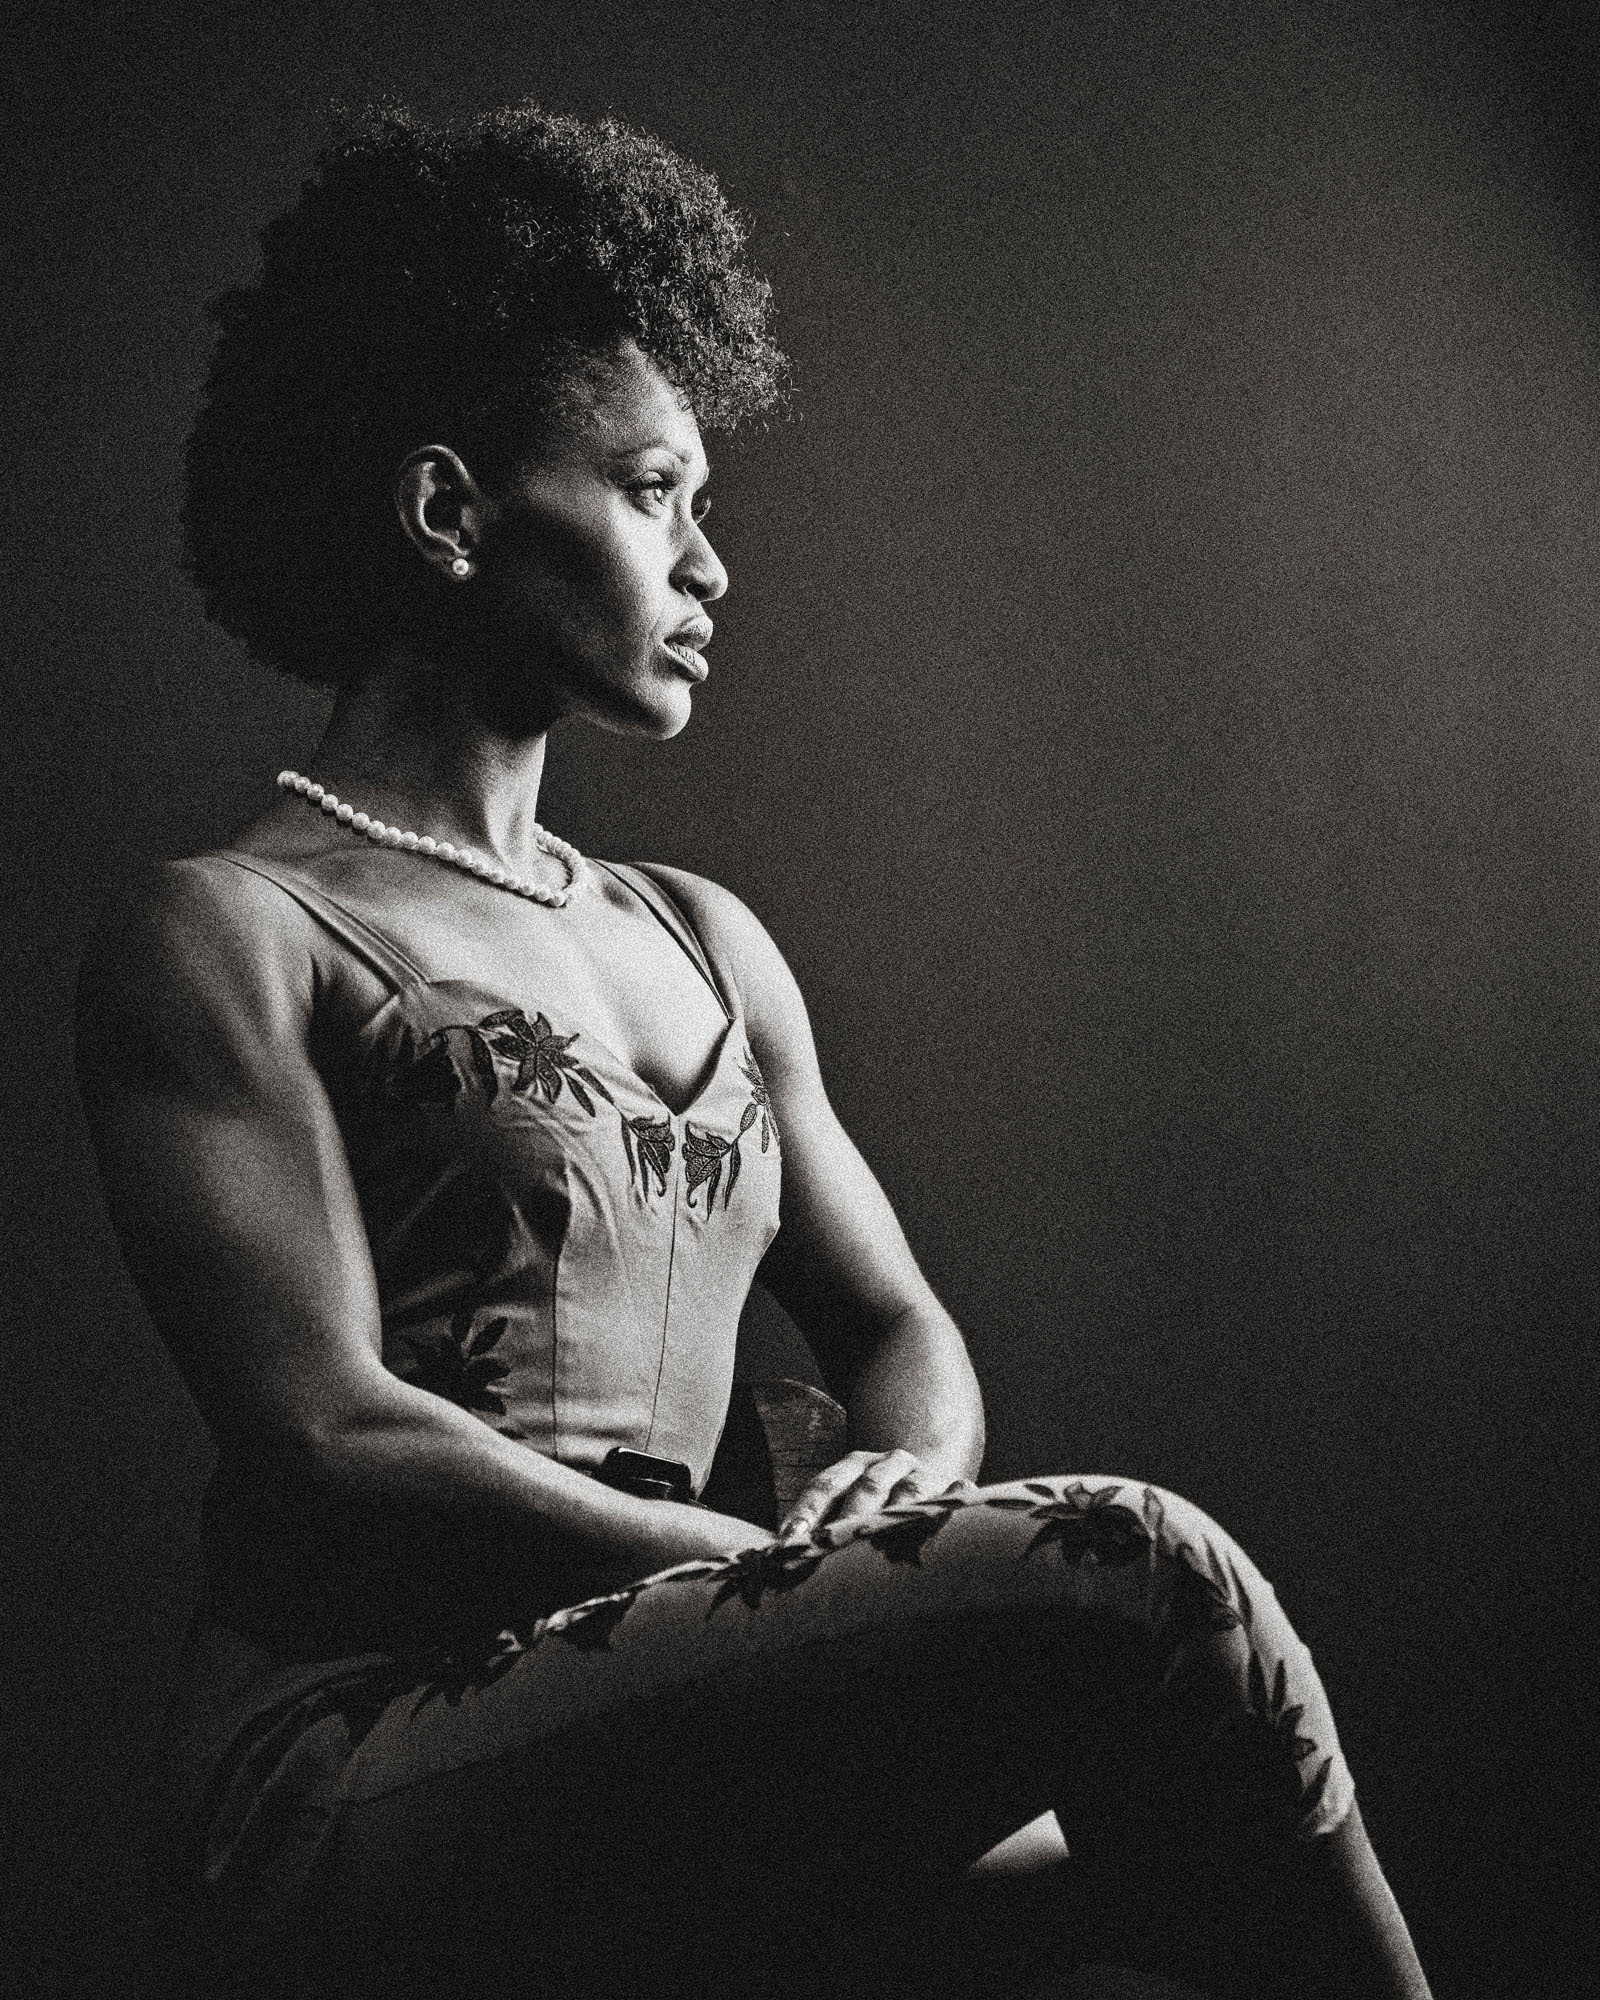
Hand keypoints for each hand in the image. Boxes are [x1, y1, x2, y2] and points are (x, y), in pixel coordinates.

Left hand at [777, 1449, 969, 1541]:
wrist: (926, 1475)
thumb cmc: (874, 1505)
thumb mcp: (846, 1504)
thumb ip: (819, 1527)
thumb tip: (776, 1557)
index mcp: (853, 1465)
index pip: (826, 1485)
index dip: (808, 1512)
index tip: (790, 1540)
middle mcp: (888, 1463)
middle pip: (868, 1487)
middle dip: (851, 1518)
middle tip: (835, 1545)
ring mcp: (922, 1475)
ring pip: (911, 1492)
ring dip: (899, 1516)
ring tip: (888, 1545)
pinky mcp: (951, 1487)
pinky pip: (956, 1491)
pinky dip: (957, 1495)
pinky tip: (959, 1498)